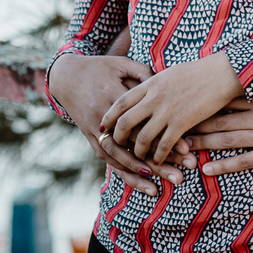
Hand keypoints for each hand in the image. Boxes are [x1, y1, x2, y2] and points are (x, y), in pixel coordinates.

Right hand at [48, 53, 191, 193]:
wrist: (66, 75)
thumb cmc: (101, 67)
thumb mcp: (123, 64)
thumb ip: (145, 73)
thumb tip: (167, 84)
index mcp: (114, 97)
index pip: (143, 122)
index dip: (164, 136)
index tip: (186, 148)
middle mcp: (103, 117)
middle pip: (133, 144)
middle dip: (157, 163)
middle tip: (181, 176)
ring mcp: (94, 129)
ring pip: (117, 157)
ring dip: (138, 174)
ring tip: (159, 188)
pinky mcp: (88, 136)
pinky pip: (105, 157)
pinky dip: (121, 170)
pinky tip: (138, 181)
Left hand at [102, 53, 244, 164]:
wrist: (222, 73)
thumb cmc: (199, 71)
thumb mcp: (169, 73)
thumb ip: (154, 84)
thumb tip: (143, 92)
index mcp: (150, 84)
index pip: (120, 102)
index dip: (110, 116)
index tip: (105, 125)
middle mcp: (154, 98)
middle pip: (126, 122)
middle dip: (118, 137)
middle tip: (117, 144)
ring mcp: (168, 111)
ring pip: (143, 137)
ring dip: (138, 150)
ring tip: (138, 155)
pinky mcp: (182, 123)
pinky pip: (164, 145)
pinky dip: (159, 155)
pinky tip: (158, 159)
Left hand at [186, 99, 252, 175]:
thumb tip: (240, 96)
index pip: (223, 103)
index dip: (201, 106)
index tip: (180, 108)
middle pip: (218, 121)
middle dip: (194, 126)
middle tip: (170, 130)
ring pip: (225, 140)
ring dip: (202, 145)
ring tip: (181, 149)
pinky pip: (242, 161)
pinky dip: (222, 165)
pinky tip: (206, 170)